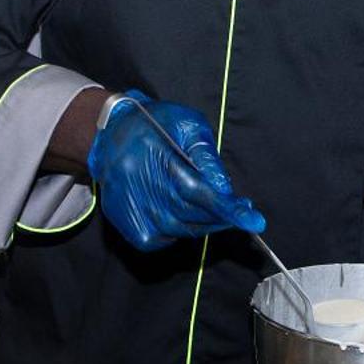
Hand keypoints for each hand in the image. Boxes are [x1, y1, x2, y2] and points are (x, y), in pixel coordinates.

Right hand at [87, 92, 265, 251]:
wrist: (109, 131)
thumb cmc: (155, 124)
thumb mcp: (187, 124)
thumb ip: (207, 156)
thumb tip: (223, 189)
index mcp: (157, 154)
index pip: (198, 190)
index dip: (227, 208)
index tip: (254, 221)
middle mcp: (139, 183)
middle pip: (190, 214)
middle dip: (221, 216)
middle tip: (238, 209)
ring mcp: (129, 205)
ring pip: (177, 230)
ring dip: (201, 224)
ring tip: (207, 206)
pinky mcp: (121, 219)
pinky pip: (157, 240)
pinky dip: (174, 233)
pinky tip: (177, 213)